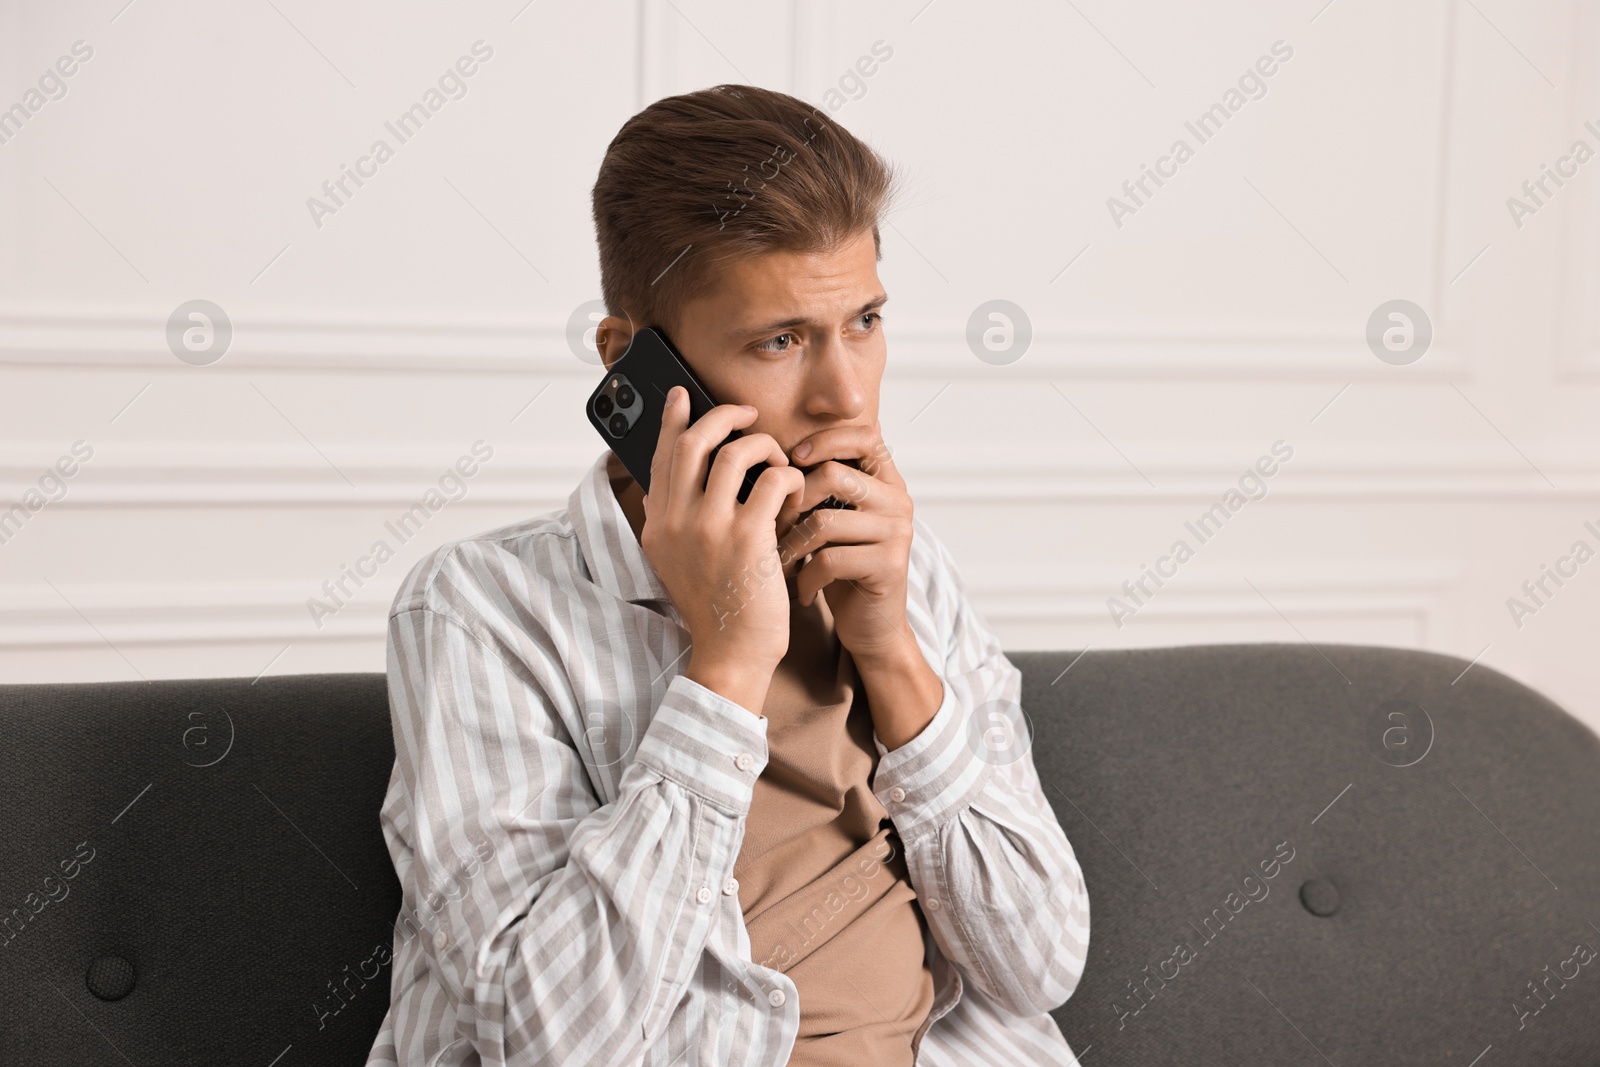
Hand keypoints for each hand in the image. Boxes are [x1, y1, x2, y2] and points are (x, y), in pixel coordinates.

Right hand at [639, 386, 804, 709]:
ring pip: (736, 452)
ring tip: (779, 461)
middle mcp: (676, 521)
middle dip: (723, 416)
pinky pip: (773, 480)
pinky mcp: (747, 538)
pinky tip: (796, 490)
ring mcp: (710, 528)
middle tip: (747, 416)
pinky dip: (789, 476)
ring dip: (764, 446)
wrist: (731, 654)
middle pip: (694, 440)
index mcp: (657, 525)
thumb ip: (676, 519)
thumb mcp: (677, 562)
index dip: (672, 420)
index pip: (660, 455)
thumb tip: (682, 474)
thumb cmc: (715, 606)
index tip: (682, 396)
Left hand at [775, 419, 916, 666]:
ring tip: (779, 562)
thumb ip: (819, 486)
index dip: (824, 439)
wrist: (871, 627)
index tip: (791, 458)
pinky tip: (800, 591)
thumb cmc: (841, 568)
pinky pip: (829, 558)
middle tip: (771, 527)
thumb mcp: (831, 519)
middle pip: (833, 475)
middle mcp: (899, 501)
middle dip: (792, 501)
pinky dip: (805, 578)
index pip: (864, 435)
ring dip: (791, 544)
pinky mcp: (890, 565)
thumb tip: (767, 452)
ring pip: (825, 519)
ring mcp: (898, 532)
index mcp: (886, 482)